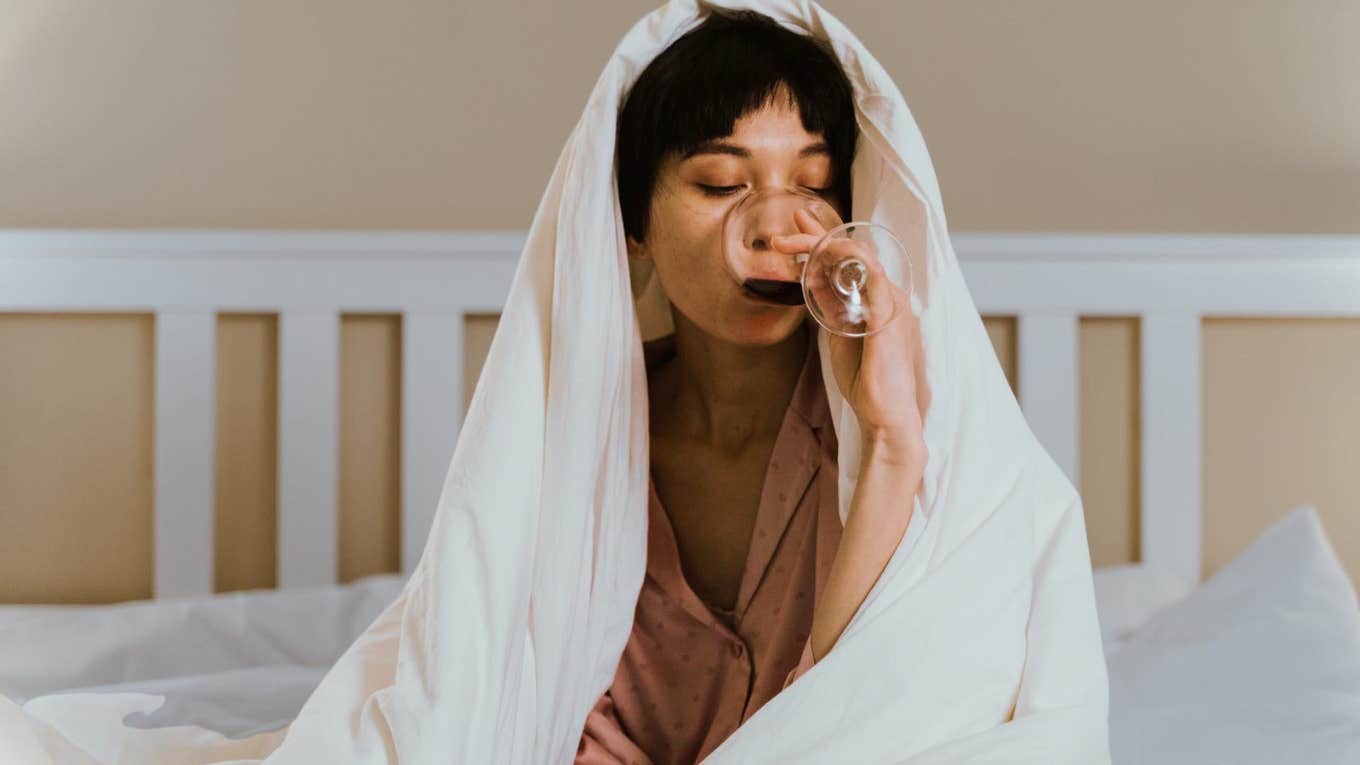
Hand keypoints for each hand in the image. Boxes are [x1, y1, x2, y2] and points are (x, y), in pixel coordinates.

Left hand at [772, 209, 926, 470]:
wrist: (884, 417)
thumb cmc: (866, 382)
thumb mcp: (838, 335)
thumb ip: (829, 308)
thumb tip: (809, 282)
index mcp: (878, 299)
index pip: (852, 260)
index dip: (824, 240)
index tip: (796, 228)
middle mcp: (889, 295)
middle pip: (853, 252)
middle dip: (815, 237)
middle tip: (782, 234)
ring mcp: (892, 303)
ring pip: (858, 257)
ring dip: (821, 246)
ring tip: (789, 245)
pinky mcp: (890, 315)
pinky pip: (870, 275)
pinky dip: (845, 261)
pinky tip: (820, 256)